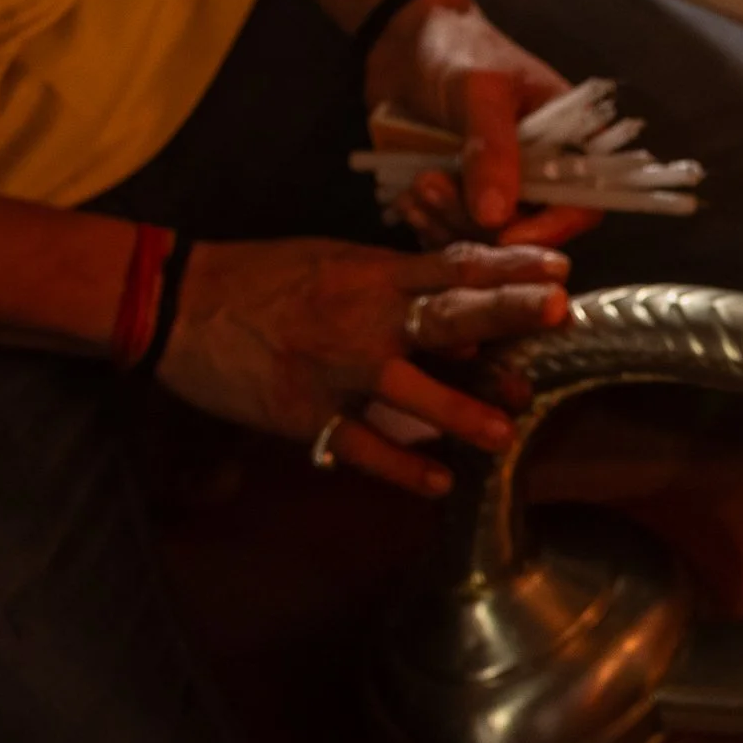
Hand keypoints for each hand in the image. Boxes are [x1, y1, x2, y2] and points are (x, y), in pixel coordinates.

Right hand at [157, 232, 575, 498]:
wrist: (179, 303)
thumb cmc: (263, 277)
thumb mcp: (334, 260)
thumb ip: (396, 281)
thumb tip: (462, 307)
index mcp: (371, 274)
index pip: (454, 264)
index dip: (510, 264)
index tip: (562, 265)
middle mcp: (360, 318)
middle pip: (445, 314)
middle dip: (505, 313)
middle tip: (560, 311)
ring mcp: (333, 369)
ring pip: (408, 391)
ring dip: (461, 411)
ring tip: (505, 432)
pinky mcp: (303, 412)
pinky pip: (359, 445)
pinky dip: (400, 467)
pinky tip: (437, 483)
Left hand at [364, 0, 584, 232]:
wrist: (404, 41)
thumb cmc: (457, 51)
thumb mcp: (479, 92)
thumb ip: (492, 150)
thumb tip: (496, 217)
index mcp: (568, 140)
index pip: (583, 203)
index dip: (552, 229)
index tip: (504, 237)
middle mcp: (541, 171)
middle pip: (529, 230)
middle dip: (479, 224)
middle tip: (432, 189)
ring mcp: (500, 187)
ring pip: (486, 237)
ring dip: (447, 222)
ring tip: (415, 187)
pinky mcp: (463, 197)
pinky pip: (454, 234)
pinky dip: (431, 226)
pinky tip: (407, 200)